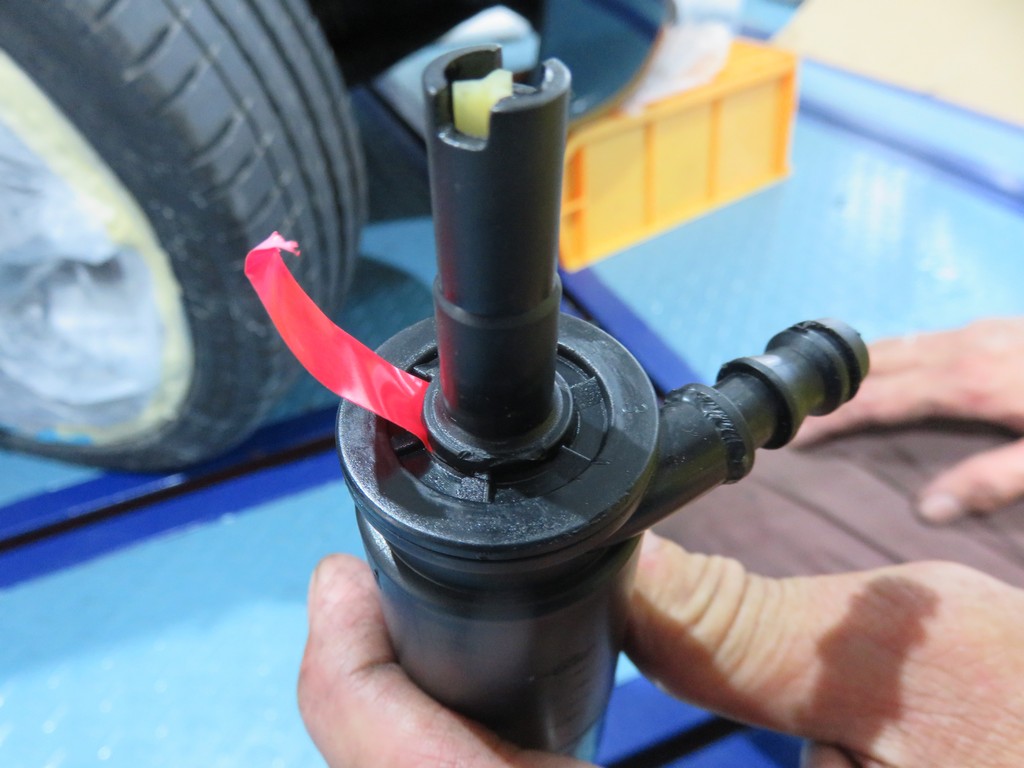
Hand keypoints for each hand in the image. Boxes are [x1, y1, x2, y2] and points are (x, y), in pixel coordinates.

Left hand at [299, 535, 1023, 766]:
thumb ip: (743, 624)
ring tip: (405, 632)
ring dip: (422, 738)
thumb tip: (614, 567)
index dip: (361, 704)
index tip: (337, 591)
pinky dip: (489, 759)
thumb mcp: (915, 670)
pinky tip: (495, 705)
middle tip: (356, 601)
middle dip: (373, 714)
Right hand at [793, 318, 1023, 521]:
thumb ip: (991, 480)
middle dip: (829, 385)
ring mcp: (975, 331)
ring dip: (856, 367)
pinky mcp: (991, 326)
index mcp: (965, 384)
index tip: (793, 436)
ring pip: (897, 344)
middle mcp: (959, 349)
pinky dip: (889, 355)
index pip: (875, 400)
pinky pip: (920, 339)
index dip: (829, 419)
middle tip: (796, 410)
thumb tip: (925, 511)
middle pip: (875, 362)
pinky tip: (891, 370)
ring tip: (828, 390)